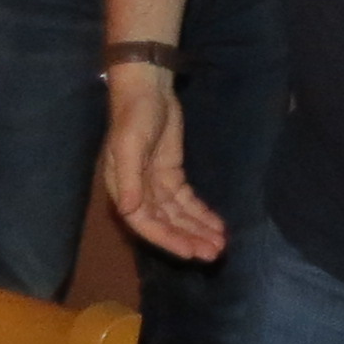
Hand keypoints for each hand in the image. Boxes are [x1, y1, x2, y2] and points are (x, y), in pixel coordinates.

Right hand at [100, 69, 225, 260]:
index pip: (145, 223)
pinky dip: (201, 213)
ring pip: (179, 215)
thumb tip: (130, 211)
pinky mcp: (172, 175)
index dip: (167, 239)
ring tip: (220, 245)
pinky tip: (217, 224)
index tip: (190, 252)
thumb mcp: (129, 145)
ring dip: (198, 229)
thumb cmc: (133, 116)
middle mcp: (139, 192)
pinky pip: (187, 201)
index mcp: (123, 189)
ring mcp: (156, 184)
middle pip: (166, 223)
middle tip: (214, 254)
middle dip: (189, 238)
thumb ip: (129, 179)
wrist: (148, 89)